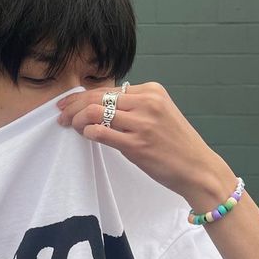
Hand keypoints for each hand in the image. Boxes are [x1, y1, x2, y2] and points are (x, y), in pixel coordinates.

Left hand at [57, 81, 236, 207]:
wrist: (197, 169)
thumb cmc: (177, 145)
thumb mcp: (159, 114)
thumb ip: (134, 107)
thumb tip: (100, 106)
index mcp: (152, 91)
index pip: (106, 89)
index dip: (82, 96)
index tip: (67, 103)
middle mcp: (147, 103)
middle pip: (97, 97)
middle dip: (73, 105)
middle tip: (61, 116)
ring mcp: (142, 123)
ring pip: (94, 112)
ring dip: (76, 120)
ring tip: (70, 127)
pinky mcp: (137, 145)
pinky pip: (101, 133)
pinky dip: (88, 132)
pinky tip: (86, 136)